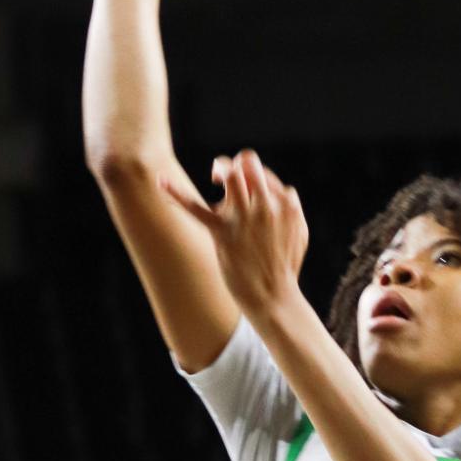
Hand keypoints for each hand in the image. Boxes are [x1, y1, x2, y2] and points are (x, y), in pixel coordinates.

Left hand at [160, 149, 308, 318]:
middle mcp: (266, 206)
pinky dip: (176, 193)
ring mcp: (244, 218)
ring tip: (215, 176)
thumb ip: (291, 208)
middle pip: (250, 163)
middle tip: (225, 177)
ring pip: (231, 174)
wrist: (272, 296)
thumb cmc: (285, 266)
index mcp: (286, 204)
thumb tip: (283, 194)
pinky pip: (196, 208)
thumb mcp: (300, 231)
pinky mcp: (222, 232)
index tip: (246, 189)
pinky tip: (160, 181)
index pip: (265, 175)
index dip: (254, 176)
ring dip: (221, 168)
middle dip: (236, 163)